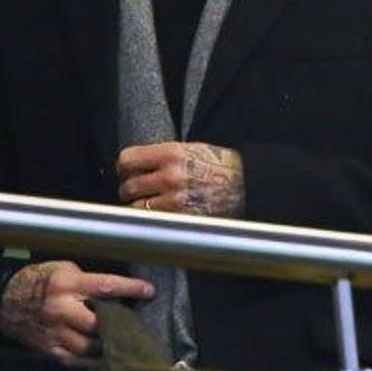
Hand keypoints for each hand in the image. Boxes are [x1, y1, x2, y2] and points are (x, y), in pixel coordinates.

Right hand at [0, 260, 154, 365]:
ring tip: (120, 341)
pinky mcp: (49, 348)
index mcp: (68, 285)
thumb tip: (114, 291)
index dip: (130, 289)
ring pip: (89, 347)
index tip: (149, 291)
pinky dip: (91, 359)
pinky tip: (103, 356)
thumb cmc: (40, 279)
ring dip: (107, 345)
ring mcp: (55, 332)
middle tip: (134, 324)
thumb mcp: (64, 269)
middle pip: (98, 323)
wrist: (5, 300)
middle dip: (118, 325)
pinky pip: (75, 360)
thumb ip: (87, 280)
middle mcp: (62, 310)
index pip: (105, 286)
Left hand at [117, 141, 244, 216]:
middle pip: (128, 186)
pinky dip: (152, 220)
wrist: (247, 185)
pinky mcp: (181, 219)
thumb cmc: (220, 165)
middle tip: (138, 190)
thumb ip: (162, 155)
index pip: (127, 160)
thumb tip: (134, 164)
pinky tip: (161, 214)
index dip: (124, 167)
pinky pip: (153, 222)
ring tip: (150, 204)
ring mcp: (175, 201)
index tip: (127, 171)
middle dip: (130, 189)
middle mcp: (171, 176)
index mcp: (172, 153)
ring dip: (139, 208)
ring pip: (136, 208)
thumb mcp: (191, 148)